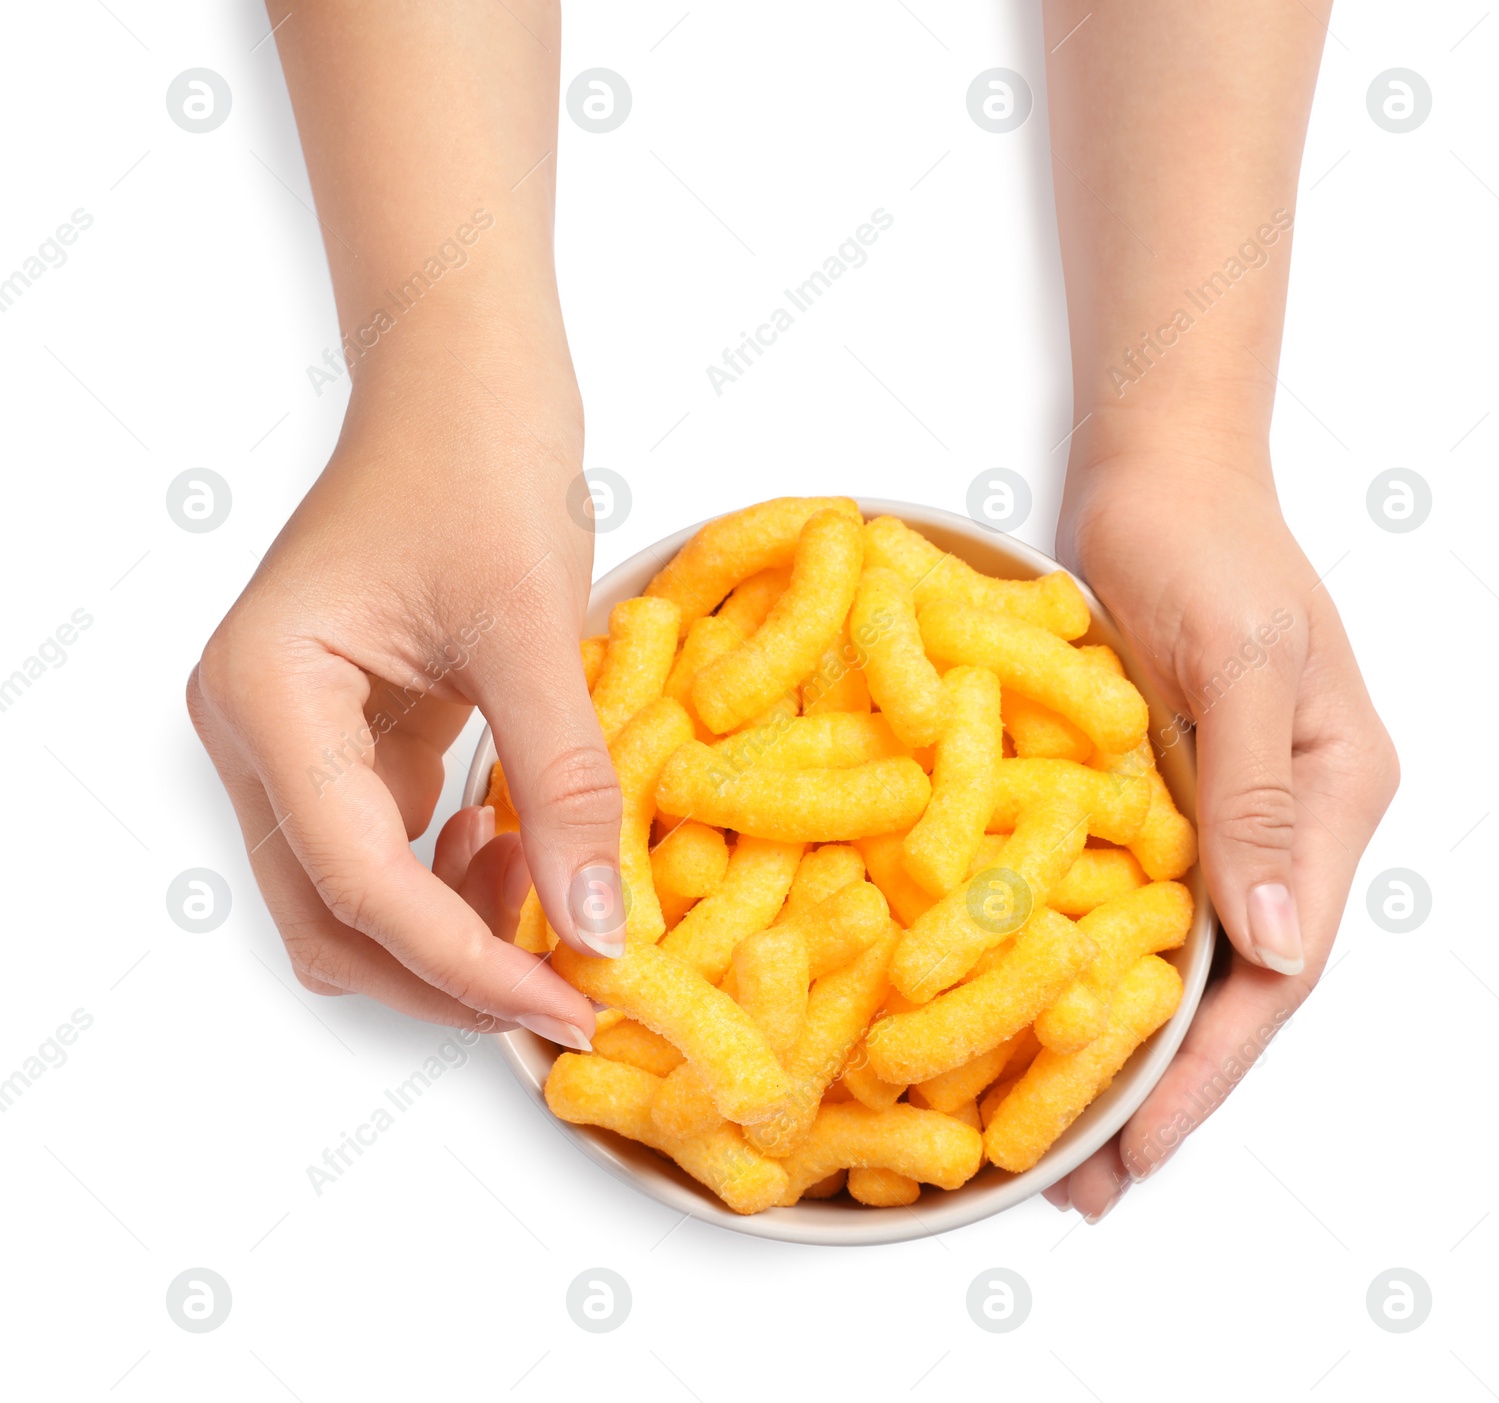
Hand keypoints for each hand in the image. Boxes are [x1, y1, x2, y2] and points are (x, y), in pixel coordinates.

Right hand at [187, 362, 619, 1046]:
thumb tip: (595, 926)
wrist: (465, 380)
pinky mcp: (342, 737)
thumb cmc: (479, 461)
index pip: (355, 882)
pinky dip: (453, 876)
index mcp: (264, 697)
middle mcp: (252, 731)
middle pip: (334, 920)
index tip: (567, 1001)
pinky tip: (520, 845)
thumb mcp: (531, 627)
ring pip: (355, 900)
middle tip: (570, 985)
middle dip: (450, 972)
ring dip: (453, 930)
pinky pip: (385, 848)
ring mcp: (290, 739)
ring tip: (554, 893)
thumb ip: (562, 779)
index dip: (465, 963)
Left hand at [1044, 438, 1398, 1219]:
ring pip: (1169, 955)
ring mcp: (1214, 810)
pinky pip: (1118, 895)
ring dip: (1113, 1040)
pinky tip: (1021, 1007)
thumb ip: (1261, 798)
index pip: (1276, 971)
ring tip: (1043, 1131)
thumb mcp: (1240, 657)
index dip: (1207, 1071)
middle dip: (1156, 1086)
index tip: (1137, 1152)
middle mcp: (1280, 823)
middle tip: (1078, 1182)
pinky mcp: (1150, 790)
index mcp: (1331, 800)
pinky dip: (1077, 959)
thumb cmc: (1205, 537)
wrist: (1154, 465)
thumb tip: (1277, 948)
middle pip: (1225, 985)